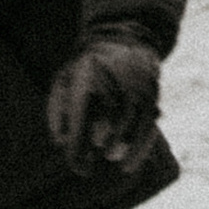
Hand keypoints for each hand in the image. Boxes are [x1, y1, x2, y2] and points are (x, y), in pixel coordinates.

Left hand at [47, 34, 164, 176]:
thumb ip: (57, 110)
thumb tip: (61, 141)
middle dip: (106, 141)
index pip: (82, 114)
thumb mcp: (63, 81)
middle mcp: (115, 78)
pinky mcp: (151, 93)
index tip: (78, 168)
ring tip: (118, 163)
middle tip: (99, 157)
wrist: (121, 40)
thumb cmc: (84, 70)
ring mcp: (136, 84)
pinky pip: (150, 122)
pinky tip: (130, 164)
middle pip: (113, 113)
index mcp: (87, 75)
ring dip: (128, 146)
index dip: (79, 144)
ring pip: (136, 119)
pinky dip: (142, 146)